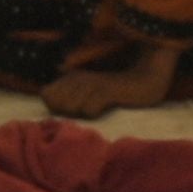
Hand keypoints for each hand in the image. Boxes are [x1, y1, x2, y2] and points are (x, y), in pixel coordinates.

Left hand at [39, 37, 180, 119]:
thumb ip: (69, 101)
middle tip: (85, 111)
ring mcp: (92, 83)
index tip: (72, 110)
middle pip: (56, 103)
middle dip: (65, 112)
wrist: (146, 79)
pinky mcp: (107, 90)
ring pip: (70, 106)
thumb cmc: (116, 92)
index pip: (46, 96)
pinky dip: (94, 113)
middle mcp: (78, 77)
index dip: (56, 108)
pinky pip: (89, 109)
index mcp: (72, 77)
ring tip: (96, 109)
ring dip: (79, 114)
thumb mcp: (89, 94)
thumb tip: (55, 108)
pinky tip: (105, 108)